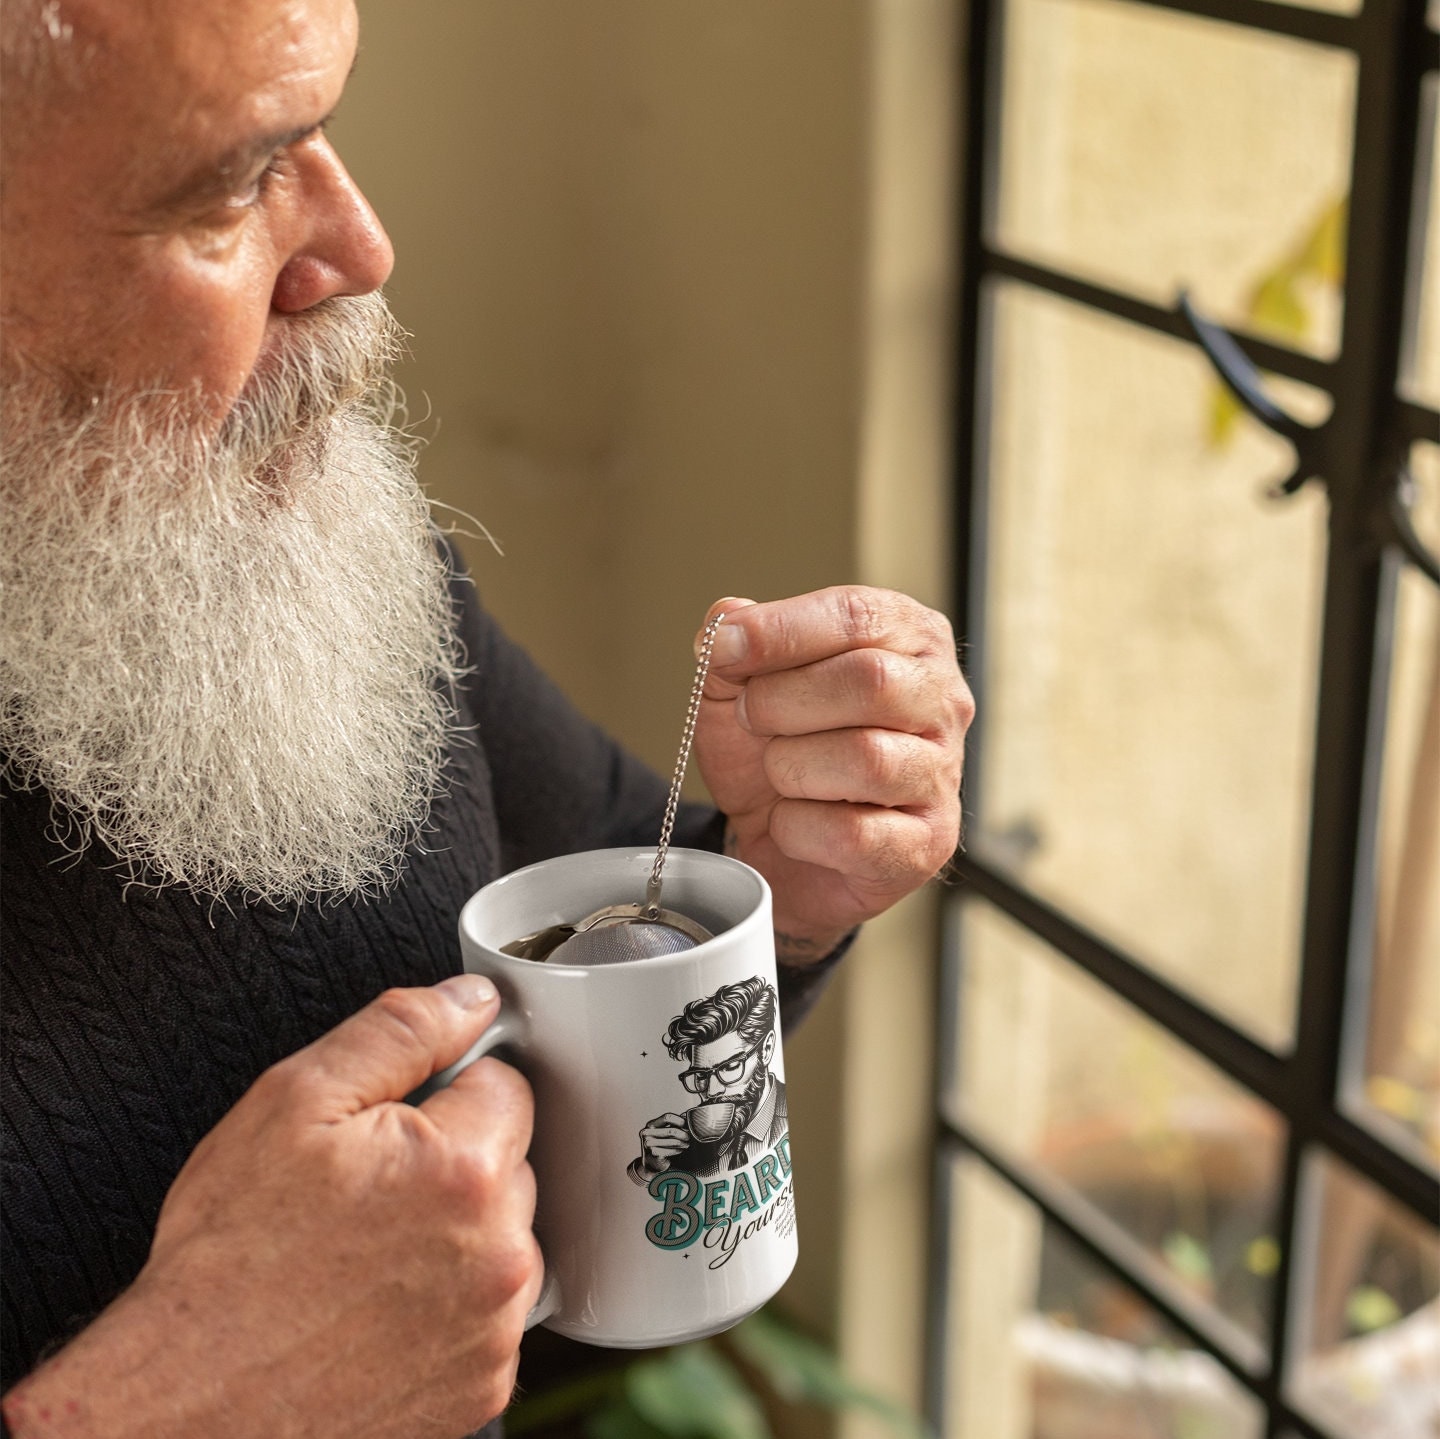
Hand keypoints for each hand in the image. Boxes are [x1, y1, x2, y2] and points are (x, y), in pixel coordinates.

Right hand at [2, 976, 540, 1438]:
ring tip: (368, 1255)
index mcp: (464, 1170)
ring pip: (503, 1240)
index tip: (398, 1123)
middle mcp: (499, 1255)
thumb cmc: (229, 1263)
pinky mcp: (482, 1389)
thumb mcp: (294, 1103)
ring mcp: (494, 1331)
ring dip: (457, 1236)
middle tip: (370, 1191)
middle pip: (511, 1163)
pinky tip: (382, 1309)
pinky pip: (489, 1316)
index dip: (447, 1092)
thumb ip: (398, 1031)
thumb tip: (468, 1000)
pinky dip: (449, 1306)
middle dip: (455, 1162)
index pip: (507, 1084)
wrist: (191, 1407)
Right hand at [638, 1112, 691, 1174]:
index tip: (688, 1125)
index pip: (667, 1117)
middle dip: (684, 1134)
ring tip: (687, 1144)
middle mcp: (647, 1133)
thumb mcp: (664, 1131)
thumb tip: (686, 1115)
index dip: (679, 1120)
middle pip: (671, 1130)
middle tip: (690, 1137)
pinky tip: (681, 1150)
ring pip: (673, 1141)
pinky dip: (678, 1150)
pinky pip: (670, 1151)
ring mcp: (649, 1144)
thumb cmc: (660, 1144)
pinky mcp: (653, 1154)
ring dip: (683, 1143)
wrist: (651, 1162)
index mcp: (651, 1124)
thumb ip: (672, 1123)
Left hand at [695, 587, 972, 961]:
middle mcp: (942, 701)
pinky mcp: (927, 845)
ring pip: (867, 758)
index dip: (782, 629)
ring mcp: (941, 776)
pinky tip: (793, 822)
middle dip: (784, 701)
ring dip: (790, 767)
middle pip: (872, 680)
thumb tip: (728, 618)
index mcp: (909, 639)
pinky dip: (798, 829)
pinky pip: (855, 834)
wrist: (776, 845)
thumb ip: (734, 642)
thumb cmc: (777, 751)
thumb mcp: (738, 686)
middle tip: (751, 719)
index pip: (858, 615)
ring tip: (778, 773)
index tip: (724, 647)